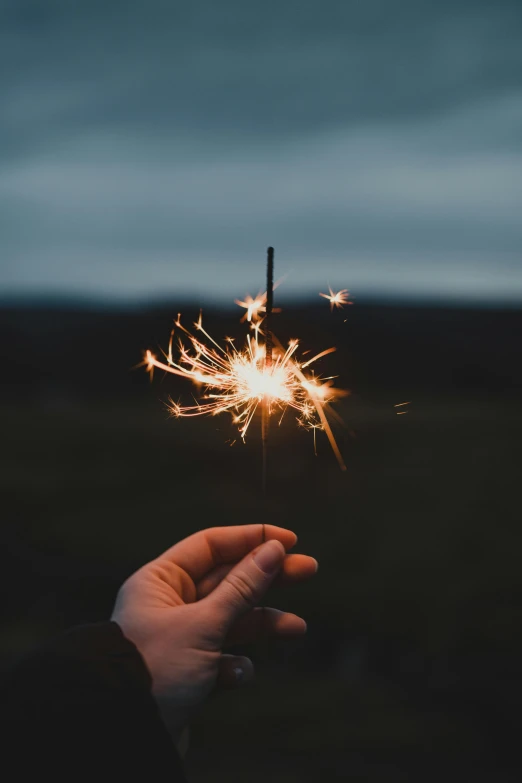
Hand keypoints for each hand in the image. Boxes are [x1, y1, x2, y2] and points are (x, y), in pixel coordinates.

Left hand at [111, 524, 316, 741]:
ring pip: (230, 620)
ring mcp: (179, 639)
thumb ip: (241, 588)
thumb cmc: (155, 670)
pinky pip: (221, 659)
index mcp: (160, 581)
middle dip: (267, 577)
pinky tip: (239, 674)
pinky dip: (236, 665)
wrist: (125, 734)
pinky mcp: (187, 673)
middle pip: (227, 580)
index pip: (211, 545)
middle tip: (309, 570)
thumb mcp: (203, 624)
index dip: (250, 539)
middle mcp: (168, 605)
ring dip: (263, 623)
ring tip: (297, 628)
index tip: (289, 540)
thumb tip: (273, 550)